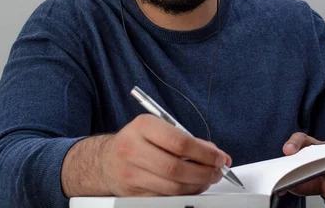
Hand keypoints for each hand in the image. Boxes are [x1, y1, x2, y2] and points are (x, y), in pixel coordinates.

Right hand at [100, 114, 230, 195]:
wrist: (105, 160)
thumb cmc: (136, 141)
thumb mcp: (156, 128)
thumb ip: (185, 138)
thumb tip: (214, 154)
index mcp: (143, 126)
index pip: (179, 142)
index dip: (204, 153)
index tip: (219, 157)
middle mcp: (133, 149)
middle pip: (177, 168)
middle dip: (204, 172)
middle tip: (217, 171)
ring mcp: (131, 173)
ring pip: (173, 187)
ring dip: (197, 185)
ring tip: (207, 178)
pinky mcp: (133, 193)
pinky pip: (165, 198)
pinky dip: (184, 194)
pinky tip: (191, 186)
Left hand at [278, 132, 324, 206]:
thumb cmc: (315, 181)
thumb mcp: (300, 183)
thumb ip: (291, 182)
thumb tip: (282, 188)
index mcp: (309, 149)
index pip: (301, 139)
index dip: (294, 143)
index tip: (287, 151)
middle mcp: (324, 150)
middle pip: (318, 147)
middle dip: (312, 154)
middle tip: (305, 162)